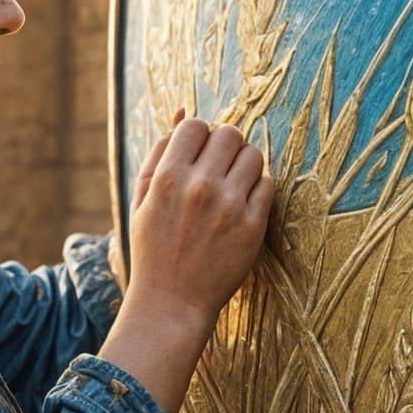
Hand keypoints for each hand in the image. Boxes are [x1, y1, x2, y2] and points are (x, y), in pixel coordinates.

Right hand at [128, 110, 273, 332]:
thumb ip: (160, 152)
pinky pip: (268, 184)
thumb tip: (182, 110)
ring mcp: (229, 206)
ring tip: (231, 186)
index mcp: (168, 177)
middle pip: (230, 134)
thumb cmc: (153, 248)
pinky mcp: (253, 226)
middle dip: (224, 147)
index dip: (198, 137)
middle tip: (217, 170)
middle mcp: (200, 186)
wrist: (172, 302)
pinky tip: (242, 206)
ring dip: (244, 165)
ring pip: (253, 155)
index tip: (197, 157)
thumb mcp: (143, 198)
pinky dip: (257, 189)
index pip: (195, 125)